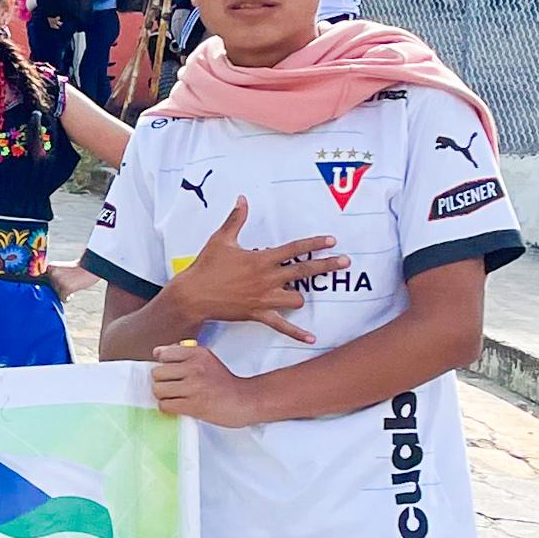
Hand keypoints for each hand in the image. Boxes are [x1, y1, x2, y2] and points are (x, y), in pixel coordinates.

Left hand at [47, 260, 95, 298]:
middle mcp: (52, 274)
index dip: (51, 283)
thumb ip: (54, 276)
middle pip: (50, 288)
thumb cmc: (78, 269)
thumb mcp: (62, 269)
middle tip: (68, 284)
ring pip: (56, 294)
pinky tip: (72, 294)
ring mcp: (58, 281)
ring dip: (63, 293)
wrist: (92, 266)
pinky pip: (62, 299)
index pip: (43, 281)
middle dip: (58, 288)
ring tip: (72, 286)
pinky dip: (67, 298)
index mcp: (50, 267)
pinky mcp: (65, 288)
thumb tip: (45, 291)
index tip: (60, 282)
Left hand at [151, 340, 266, 425]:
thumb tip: (157, 352)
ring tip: (174, 396)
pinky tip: (178, 406)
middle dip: (161, 381)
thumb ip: (184, 354)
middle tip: (171, 386)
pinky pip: (164, 405)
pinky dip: (168, 408)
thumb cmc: (224, 383)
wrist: (245, 400)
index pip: (163, 354)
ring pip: (158, 390)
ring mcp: (194, 386)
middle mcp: (195, 367)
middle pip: (156, 373)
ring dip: (163, 396)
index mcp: (198, 353)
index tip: (170, 372)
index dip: (163, 364)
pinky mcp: (193, 405)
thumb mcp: (207, 359)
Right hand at [175, 196, 328, 339]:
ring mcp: (264, 298)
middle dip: (327, 265)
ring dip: (300, 297)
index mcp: (261, 259)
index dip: (314, 243)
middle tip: (345, 261)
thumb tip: (242, 199)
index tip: (331, 240)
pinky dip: (296, 333)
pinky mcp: (258, 314)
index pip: (294, 249)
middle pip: (304, 270)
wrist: (193, 295)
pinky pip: (282, 326)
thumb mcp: (221, 239)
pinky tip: (311, 338)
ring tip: (301, 295)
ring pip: (296, 299)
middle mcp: (267, 278)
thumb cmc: (206, 266)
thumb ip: (236, 219)